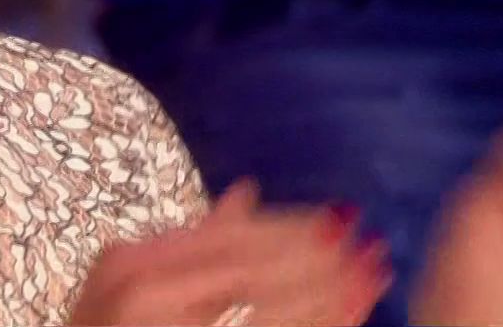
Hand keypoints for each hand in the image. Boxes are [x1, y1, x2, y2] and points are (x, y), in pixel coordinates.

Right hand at [70, 181, 390, 325]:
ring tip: (372, 278)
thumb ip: (195, 240)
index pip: (225, 238)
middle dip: (318, 259)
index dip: (287, 227)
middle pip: (250, 271)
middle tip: (371, 246)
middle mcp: (141, 296)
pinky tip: (347, 317)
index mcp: (131, 265)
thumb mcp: (133, 283)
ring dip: (326, 296)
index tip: (339, 219)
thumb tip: (246, 189)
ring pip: (262, 313)